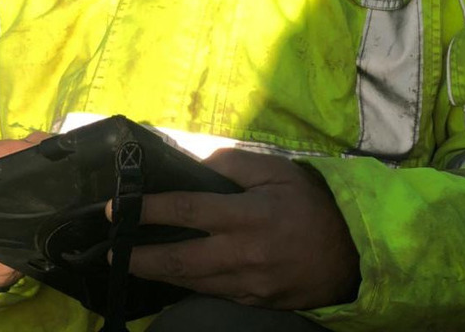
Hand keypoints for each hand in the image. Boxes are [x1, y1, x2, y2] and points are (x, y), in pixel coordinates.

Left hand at [119, 149, 359, 309]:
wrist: (350, 255)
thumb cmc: (311, 205)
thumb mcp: (278, 171)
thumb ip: (234, 165)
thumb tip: (197, 162)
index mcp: (246, 216)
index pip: (186, 211)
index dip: (149, 210)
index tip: (120, 207)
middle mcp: (241, 253)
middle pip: (179, 259)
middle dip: (140, 255)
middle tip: (113, 248)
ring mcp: (246, 284)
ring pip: (190, 282)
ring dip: (158, 273)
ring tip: (132, 262)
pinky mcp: (253, 302)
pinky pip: (212, 293)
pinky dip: (187, 285)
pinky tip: (172, 276)